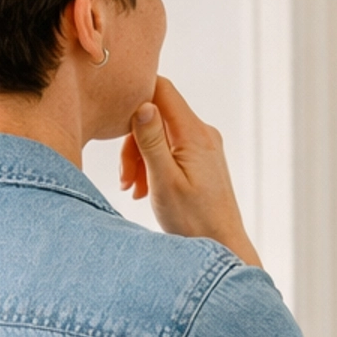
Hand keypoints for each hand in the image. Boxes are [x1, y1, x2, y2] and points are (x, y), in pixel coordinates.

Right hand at [121, 78, 260, 265]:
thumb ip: (152, 142)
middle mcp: (203, 133)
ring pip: (160, 134)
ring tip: (133, 191)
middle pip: (157, 115)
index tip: (114, 123)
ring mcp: (204, 146)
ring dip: (140, 157)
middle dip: (133, 141)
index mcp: (194, 134)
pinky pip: (170, 149)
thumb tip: (143, 104)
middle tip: (125, 179)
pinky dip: (153, 165)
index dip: (135, 96)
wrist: (222, 247)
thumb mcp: (164, 182)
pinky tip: (145, 190)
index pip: (162, 89)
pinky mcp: (201, 160)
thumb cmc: (194, 221)